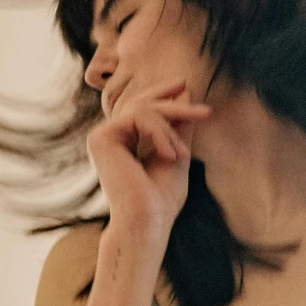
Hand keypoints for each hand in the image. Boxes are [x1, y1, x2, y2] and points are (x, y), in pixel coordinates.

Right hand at [86, 81, 210, 245]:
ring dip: (170, 129)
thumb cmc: (161, 199)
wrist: (147, 220)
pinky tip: (170, 155)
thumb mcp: (177, 154)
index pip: (140, 109)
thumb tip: (184, 94)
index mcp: (122, 143)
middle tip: (204, 111)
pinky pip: (138, 117)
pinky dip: (160, 133)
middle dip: (174, 105)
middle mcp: (108, 138)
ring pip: (142, 109)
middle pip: (141, 104)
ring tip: (182, 155)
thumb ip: (178, 127)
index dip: (161, 94)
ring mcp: (101, 137)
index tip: (184, 85)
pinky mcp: (101, 137)